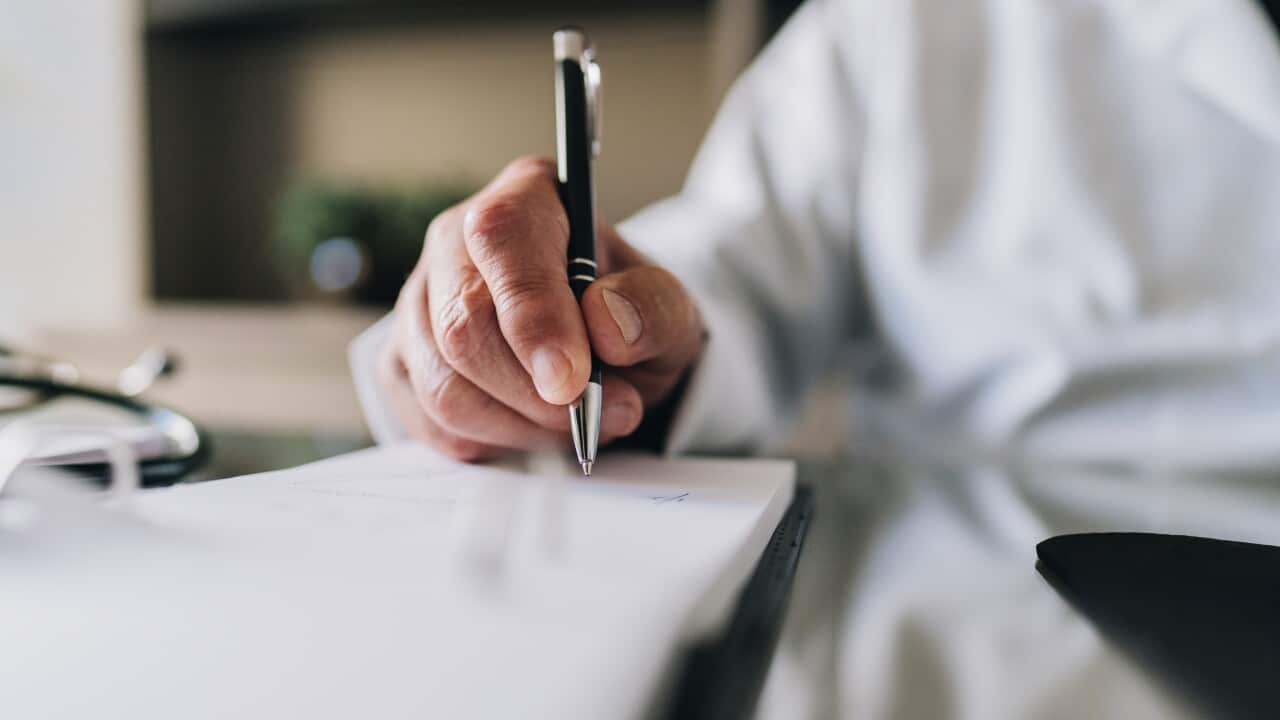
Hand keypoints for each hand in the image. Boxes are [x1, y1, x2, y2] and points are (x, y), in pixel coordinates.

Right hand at [378, 157, 704, 460]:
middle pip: (464, 322)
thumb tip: (607, 323)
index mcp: (529, 197)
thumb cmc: (631, 319)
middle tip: (592, 413)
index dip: (533, 315)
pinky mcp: (401, 359)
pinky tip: (529, 428)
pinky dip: (488, 441)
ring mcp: (419, 299)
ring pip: (442, 382)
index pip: (504, 238)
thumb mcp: (670, 311)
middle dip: (533, 391)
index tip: (571, 380)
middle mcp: (457, 238)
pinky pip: (428, 417)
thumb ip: (653, 308)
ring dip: (517, 424)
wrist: (605, 355)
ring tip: (572, 423)